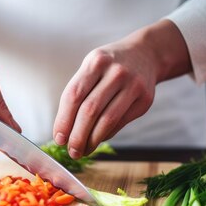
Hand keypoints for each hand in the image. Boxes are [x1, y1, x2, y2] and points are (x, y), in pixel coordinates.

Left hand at [53, 19, 190, 157]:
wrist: (146, 54)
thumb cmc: (110, 66)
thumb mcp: (92, 67)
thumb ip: (78, 93)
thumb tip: (64, 130)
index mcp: (96, 61)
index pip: (74, 95)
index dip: (64, 120)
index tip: (59, 138)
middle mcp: (116, 72)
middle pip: (90, 110)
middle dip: (77, 135)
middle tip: (71, 151)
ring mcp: (133, 85)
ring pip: (107, 120)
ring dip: (92, 140)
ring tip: (83, 150)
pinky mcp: (145, 99)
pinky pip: (120, 123)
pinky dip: (106, 135)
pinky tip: (97, 140)